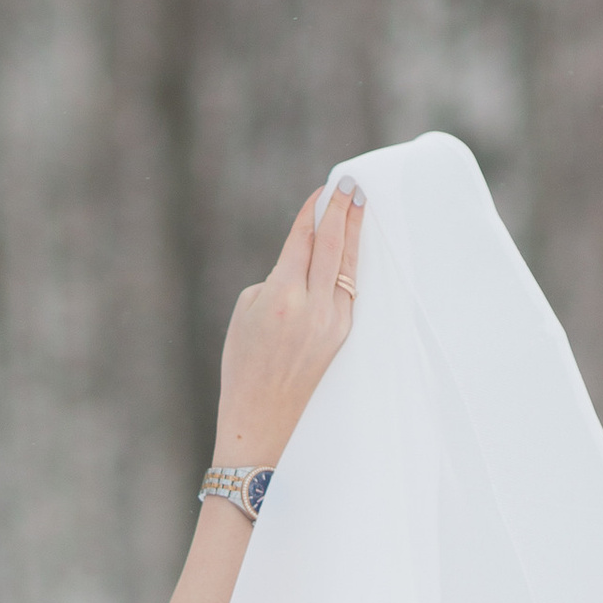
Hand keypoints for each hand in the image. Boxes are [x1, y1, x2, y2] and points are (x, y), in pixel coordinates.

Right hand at [210, 181, 364, 472]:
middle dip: (341, 211)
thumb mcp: (245, 313)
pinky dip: (350, 263)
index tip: (323, 190)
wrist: (261, 419)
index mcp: (281, 297)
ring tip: (359, 204)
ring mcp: (332, 322)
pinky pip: (348, 289)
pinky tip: (352, 247)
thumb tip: (301, 261)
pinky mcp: (342, 335)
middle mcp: (311, 307)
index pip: (304, 240)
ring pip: (347, 265)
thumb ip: (276, 279)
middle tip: (350, 183)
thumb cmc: (243, 365)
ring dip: (353, 232)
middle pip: (332, 246)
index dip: (313, 212)